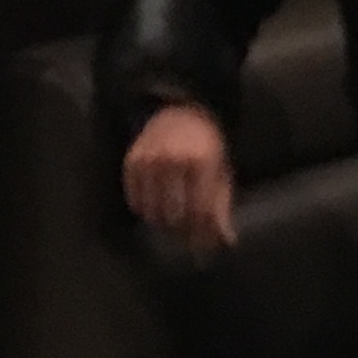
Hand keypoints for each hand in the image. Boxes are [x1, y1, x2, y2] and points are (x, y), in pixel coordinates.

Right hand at [122, 103, 238, 260]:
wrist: (180, 111)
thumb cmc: (207, 146)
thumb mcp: (221, 171)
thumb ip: (222, 206)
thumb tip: (225, 241)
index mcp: (202, 162)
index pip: (201, 211)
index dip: (204, 233)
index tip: (205, 246)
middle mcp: (173, 161)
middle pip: (176, 215)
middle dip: (184, 231)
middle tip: (189, 234)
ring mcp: (149, 161)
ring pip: (153, 212)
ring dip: (164, 224)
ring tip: (173, 222)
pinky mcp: (132, 162)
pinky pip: (135, 201)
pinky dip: (145, 210)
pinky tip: (156, 206)